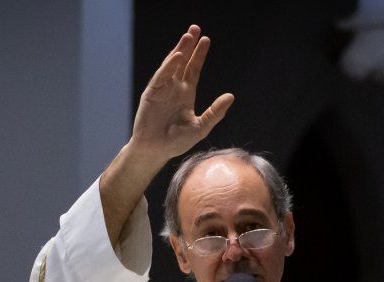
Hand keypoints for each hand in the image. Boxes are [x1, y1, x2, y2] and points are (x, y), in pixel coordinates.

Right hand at [129, 25, 234, 162]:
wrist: (156, 151)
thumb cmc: (176, 142)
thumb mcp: (201, 127)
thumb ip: (215, 112)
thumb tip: (231, 96)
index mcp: (186, 94)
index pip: (194, 69)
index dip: (199, 55)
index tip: (206, 40)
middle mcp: (174, 88)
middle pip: (182, 62)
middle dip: (188, 45)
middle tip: (195, 28)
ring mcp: (162, 89)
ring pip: (171, 65)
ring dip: (179, 50)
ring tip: (188, 36)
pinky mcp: (152, 93)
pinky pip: (161, 76)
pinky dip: (169, 66)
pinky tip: (177, 56)